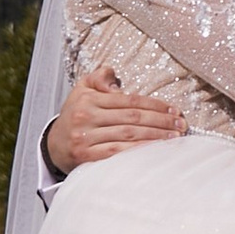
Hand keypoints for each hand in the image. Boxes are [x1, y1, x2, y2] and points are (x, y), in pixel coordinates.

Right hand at [43, 70, 190, 173]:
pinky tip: (154, 150)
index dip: (154, 105)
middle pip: (132, 118)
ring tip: (174, 138)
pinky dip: (137, 151)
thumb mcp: (82, 89)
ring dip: (154, 137)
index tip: (174, 110)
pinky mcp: (85, 156)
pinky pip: (117, 153)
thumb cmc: (75, 115)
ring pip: (127, 135)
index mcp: (89, 99)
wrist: (53, 145)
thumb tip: (116, 81)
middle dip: (160, 121)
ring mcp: (85, 138)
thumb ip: (99, 77)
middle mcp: (86, 117)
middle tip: (181, 125)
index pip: (129, 100)